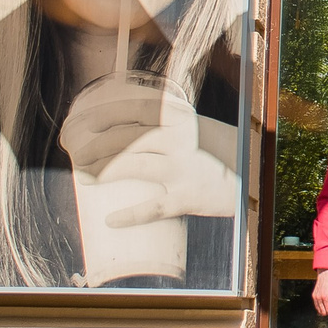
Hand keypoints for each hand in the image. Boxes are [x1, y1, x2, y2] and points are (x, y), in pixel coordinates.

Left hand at [65, 94, 237, 233]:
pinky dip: (131, 215)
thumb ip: (164, 120)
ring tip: (83, 178)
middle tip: (74, 152)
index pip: (132, 108)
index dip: (101, 113)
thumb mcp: (193, 127)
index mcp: (180, 118)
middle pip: (126, 138)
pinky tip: (111, 219)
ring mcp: (184, 169)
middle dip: (94, 146)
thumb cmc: (217, 151)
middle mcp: (180, 140)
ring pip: (134, 166)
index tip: (78, 119)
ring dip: (103, 172)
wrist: (253, 177)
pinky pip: (154, 207)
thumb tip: (125, 112)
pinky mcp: (188, 197)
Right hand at [312, 270, 327, 315]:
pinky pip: (317, 307)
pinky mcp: (314, 297)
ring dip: (325, 310)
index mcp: (325, 297)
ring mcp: (315, 297)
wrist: (325, 273)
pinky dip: (321, 307)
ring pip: (319, 311)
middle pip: (324, 313)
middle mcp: (319, 298)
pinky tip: (326, 303)